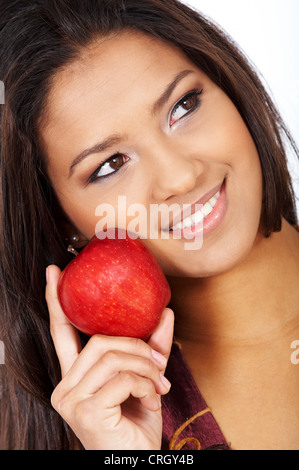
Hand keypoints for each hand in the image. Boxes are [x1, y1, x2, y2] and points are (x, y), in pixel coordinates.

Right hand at [46, 265, 173, 449]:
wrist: (138, 463)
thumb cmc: (137, 425)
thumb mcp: (146, 381)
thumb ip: (151, 348)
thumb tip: (164, 312)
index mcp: (75, 377)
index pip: (62, 332)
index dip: (56, 301)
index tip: (55, 272)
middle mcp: (65, 387)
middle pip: (99, 341)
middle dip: (137, 347)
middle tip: (159, 364)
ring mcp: (72, 400)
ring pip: (113, 357)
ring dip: (146, 367)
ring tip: (160, 385)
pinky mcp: (86, 410)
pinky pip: (123, 378)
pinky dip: (147, 384)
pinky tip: (153, 401)